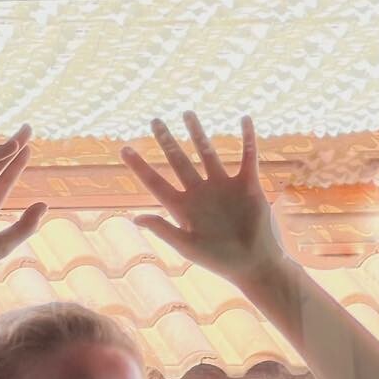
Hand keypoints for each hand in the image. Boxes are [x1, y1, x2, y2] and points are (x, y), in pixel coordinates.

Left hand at [120, 112, 286, 282]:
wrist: (255, 264)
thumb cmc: (220, 260)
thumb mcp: (188, 247)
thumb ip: (164, 230)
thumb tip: (136, 218)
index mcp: (183, 207)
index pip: (155, 182)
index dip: (139, 166)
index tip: (124, 149)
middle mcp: (200, 193)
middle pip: (178, 160)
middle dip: (167, 141)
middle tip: (155, 121)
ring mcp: (223, 187)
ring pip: (208, 153)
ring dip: (198, 133)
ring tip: (188, 113)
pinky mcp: (247, 185)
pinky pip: (247, 157)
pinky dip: (247, 139)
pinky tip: (245, 120)